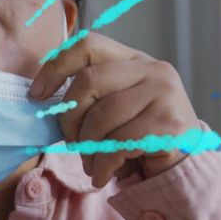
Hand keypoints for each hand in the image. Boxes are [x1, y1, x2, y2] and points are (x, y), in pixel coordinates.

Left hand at [28, 34, 198, 186]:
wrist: (183, 167)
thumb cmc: (138, 138)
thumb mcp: (114, 108)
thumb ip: (90, 96)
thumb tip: (42, 98)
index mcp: (133, 59)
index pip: (88, 45)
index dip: (56, 66)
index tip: (37, 94)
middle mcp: (153, 69)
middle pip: (88, 81)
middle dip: (70, 119)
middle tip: (72, 143)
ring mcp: (165, 94)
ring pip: (102, 117)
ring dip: (87, 148)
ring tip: (91, 164)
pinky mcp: (169, 124)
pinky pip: (119, 143)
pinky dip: (102, 165)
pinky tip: (103, 175)